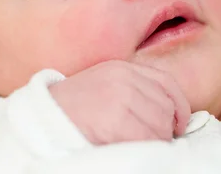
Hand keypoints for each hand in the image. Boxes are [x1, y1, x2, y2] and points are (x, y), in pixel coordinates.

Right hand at [48, 60, 189, 144]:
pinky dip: (143, 151)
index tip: (180, 125)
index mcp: (121, 68)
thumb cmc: (73, 111)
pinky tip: (126, 149)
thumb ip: (133, 93)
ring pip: (160, 127)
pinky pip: (147, 140)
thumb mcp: (104, 89)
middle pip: (165, 108)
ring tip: (130, 145)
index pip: (167, 82)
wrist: (40, 121)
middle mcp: (123, 78)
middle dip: (162, 130)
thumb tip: (170, 118)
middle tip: (144, 141)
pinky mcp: (115, 120)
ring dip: (152, 143)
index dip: (180, 106)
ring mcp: (120, 97)